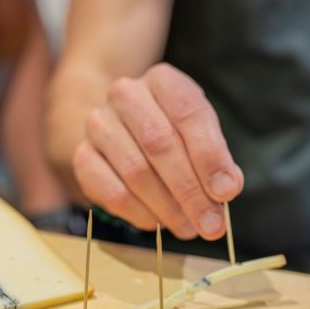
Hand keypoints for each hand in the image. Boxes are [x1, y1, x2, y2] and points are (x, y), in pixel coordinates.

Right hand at [73, 63, 243, 239]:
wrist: (121, 131)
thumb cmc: (172, 135)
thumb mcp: (200, 136)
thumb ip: (217, 160)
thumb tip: (227, 187)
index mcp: (163, 81)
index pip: (189, 114)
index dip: (210, 156)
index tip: (226, 191)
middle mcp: (126, 95)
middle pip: (159, 143)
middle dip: (190, 191)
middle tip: (211, 224)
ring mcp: (99, 125)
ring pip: (135, 171)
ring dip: (167, 207)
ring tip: (189, 227)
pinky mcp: (83, 157)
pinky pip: (113, 192)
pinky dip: (141, 214)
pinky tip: (159, 223)